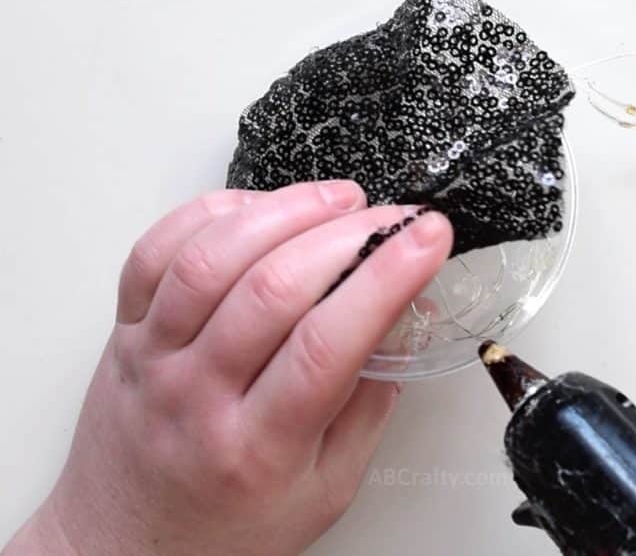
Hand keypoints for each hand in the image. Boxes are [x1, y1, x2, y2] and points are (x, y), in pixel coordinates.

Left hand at [4, 182, 452, 555]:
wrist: (123, 548)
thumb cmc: (223, 531)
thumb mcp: (323, 493)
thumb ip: (366, 411)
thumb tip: (400, 325)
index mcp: (258, 448)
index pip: (328, 344)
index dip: (386, 279)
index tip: (427, 238)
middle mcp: (197, 395)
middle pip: (272, 289)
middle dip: (349, 235)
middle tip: (396, 217)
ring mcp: (153, 357)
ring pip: (211, 258)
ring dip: (284, 210)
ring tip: (339, 199)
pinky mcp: (124, 331)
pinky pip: (154, 251)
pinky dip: (210, 213)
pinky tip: (258, 208)